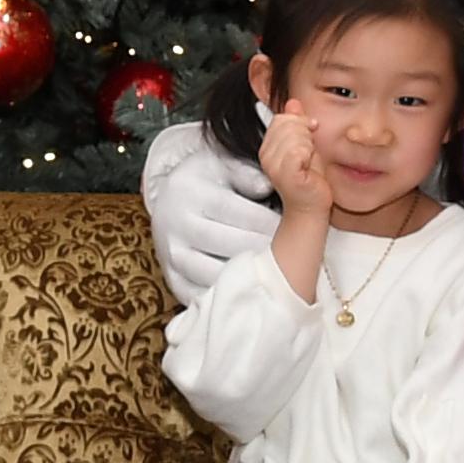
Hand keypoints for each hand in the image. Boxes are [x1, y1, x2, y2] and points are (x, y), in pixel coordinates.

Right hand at [143, 122, 281, 304]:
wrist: (170, 199)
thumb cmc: (208, 180)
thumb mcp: (224, 166)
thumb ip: (247, 174)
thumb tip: (268, 187)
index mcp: (190, 192)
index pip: (236, 211)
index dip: (267, 222)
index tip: (292, 229)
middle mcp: (176, 224)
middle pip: (228, 245)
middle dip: (265, 250)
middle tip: (293, 255)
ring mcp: (172, 254)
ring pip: (215, 274)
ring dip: (248, 276)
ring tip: (275, 273)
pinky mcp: (172, 279)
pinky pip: (201, 296)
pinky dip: (227, 297)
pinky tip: (251, 289)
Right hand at [255, 102, 332, 219]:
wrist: (312, 207)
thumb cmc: (310, 180)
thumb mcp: (305, 145)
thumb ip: (298, 124)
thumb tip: (293, 103)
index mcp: (268, 146)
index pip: (281, 118)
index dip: (300, 122)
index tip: (311, 134)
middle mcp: (266, 155)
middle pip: (288, 124)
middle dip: (306, 134)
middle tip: (310, 152)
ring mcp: (273, 165)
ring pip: (296, 135)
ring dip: (309, 146)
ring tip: (308, 161)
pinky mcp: (285, 174)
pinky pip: (298, 150)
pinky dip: (309, 155)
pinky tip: (308, 167)